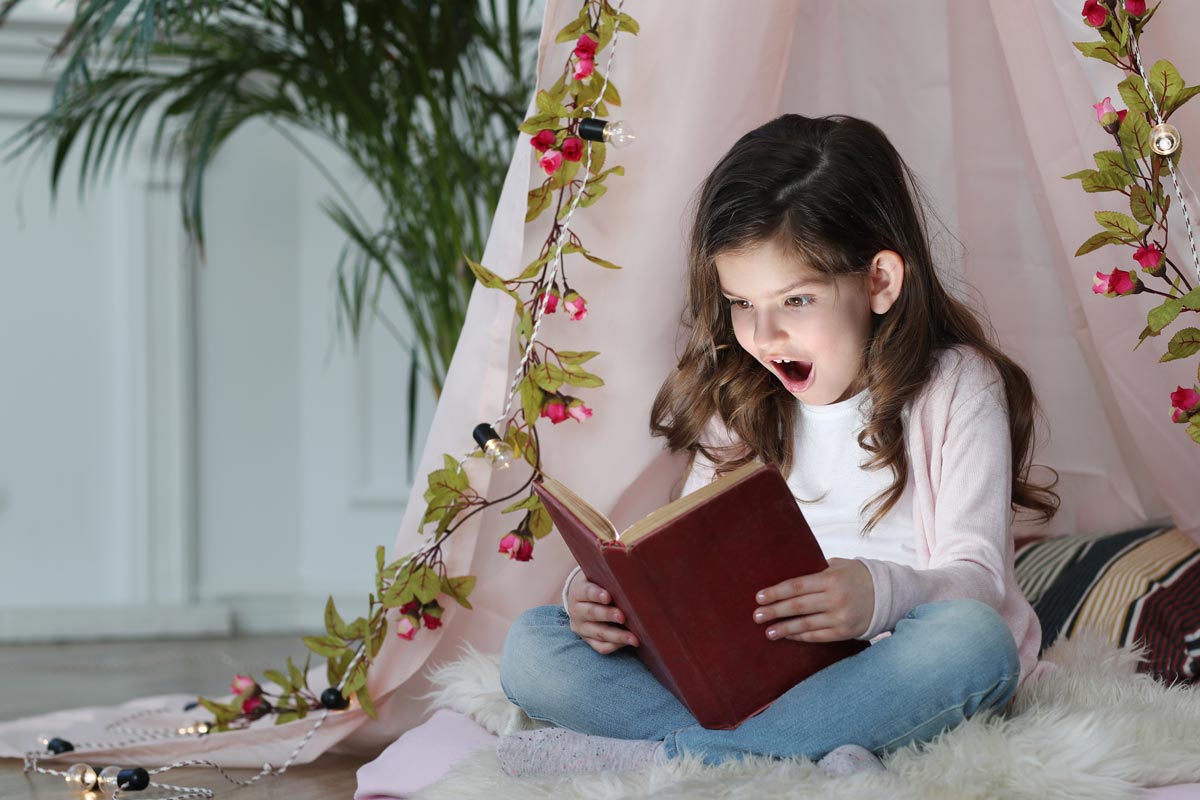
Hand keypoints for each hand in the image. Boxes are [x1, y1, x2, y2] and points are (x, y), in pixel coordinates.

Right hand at [566, 572, 639, 653]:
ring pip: (598, 633)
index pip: (586, 592)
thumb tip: (633, 568)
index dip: (596, 594)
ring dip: (617, 636)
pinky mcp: (587, 640)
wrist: (583, 598)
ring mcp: (581, 627)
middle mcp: (576, 610)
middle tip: (623, 616)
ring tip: (634, 638)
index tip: (608, 596)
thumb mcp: (599, 575)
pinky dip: (615, 646)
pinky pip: (600, 647)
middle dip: (608, 615)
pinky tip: (628, 643)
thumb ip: (611, 575)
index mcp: (578, 590)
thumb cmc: (600, 582)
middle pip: (591, 613)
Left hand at [752, 558, 874, 641]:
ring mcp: (841, 617)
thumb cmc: (855, 576)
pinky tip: (789, 637)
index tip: (759, 597)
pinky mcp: (845, 632)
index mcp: (831, 579)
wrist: (886, 594)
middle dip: (775, 611)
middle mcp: (836, 599)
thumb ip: (814, 571)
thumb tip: (784, 576)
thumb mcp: (837, 566)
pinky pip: (818, 636)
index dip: (776, 592)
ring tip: (768, 632)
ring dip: (785, 629)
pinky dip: (802, 636)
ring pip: (806, 625)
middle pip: (798, 606)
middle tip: (756, 616)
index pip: (797, 586)